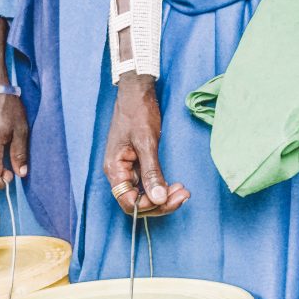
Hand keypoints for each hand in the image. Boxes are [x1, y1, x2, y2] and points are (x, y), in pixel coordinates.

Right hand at [103, 72, 188, 215]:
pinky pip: (148, 184)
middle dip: (161, 203)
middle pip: (138, 203)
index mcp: (115, 169)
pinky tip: (175, 184)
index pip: (128, 202)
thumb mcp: (146, 143)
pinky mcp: (137, 165)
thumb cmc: (138, 113)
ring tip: (183, 191)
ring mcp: (127, 170)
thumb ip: (152, 172)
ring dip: (164, 197)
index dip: (149, 205)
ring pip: (144, 195)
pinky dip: (162, 186)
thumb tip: (159, 198)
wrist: (136, 93)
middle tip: (183, 194)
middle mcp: (119, 173)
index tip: (170, 198)